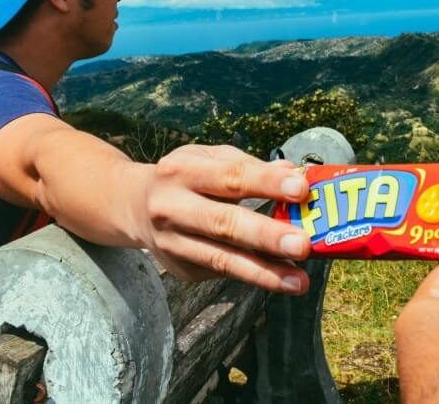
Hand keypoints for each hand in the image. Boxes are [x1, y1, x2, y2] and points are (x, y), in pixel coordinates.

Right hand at [139, 144, 311, 293]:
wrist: (135, 206)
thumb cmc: (186, 176)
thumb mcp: (209, 158)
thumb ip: (249, 166)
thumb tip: (293, 174)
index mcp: (183, 170)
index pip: (230, 177)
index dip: (266, 183)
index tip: (301, 189)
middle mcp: (173, 207)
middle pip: (224, 223)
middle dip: (266, 236)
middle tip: (304, 245)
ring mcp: (173, 242)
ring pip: (222, 260)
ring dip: (264, 273)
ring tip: (298, 280)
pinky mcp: (181, 268)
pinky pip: (222, 270)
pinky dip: (253, 274)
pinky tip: (280, 278)